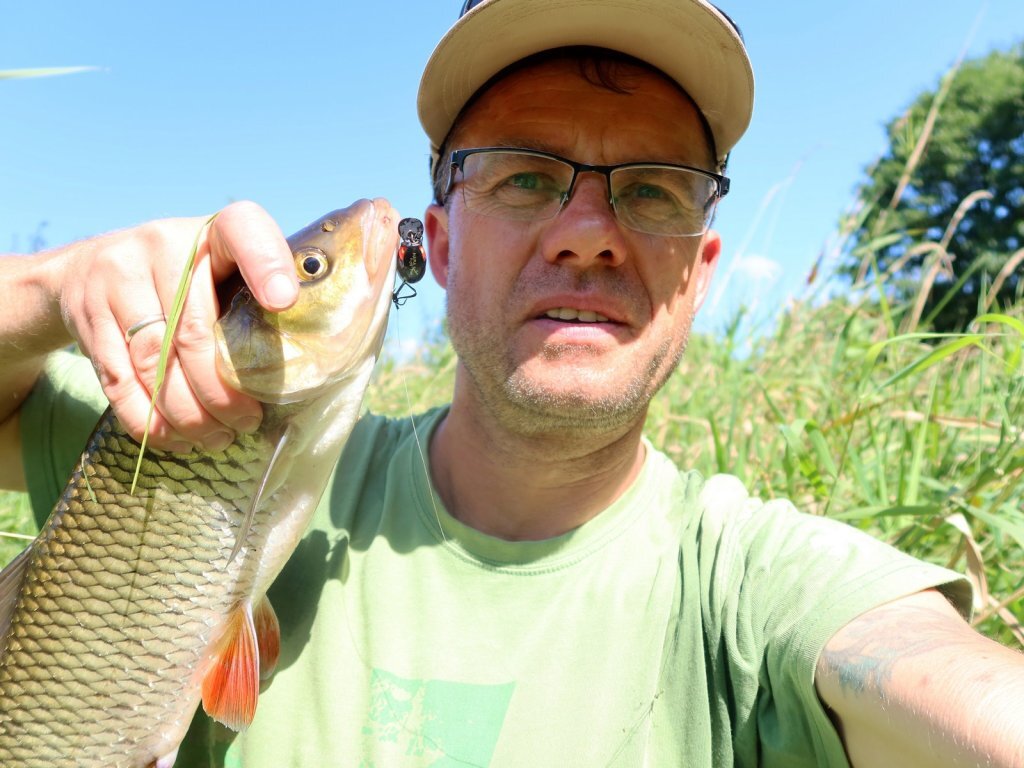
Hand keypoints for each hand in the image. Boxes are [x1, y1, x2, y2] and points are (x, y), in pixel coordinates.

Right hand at [57, 201, 297, 451]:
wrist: (90, 266)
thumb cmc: (189, 278)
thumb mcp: (227, 267)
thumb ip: (261, 297)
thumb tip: (313, 358)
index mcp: (215, 230)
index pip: (243, 232)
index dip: (266, 265)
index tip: (284, 303)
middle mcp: (162, 244)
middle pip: (193, 329)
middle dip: (222, 390)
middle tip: (246, 422)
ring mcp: (118, 278)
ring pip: (154, 362)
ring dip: (188, 413)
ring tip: (217, 438)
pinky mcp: (88, 315)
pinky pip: (118, 380)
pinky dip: (148, 419)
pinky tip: (174, 438)